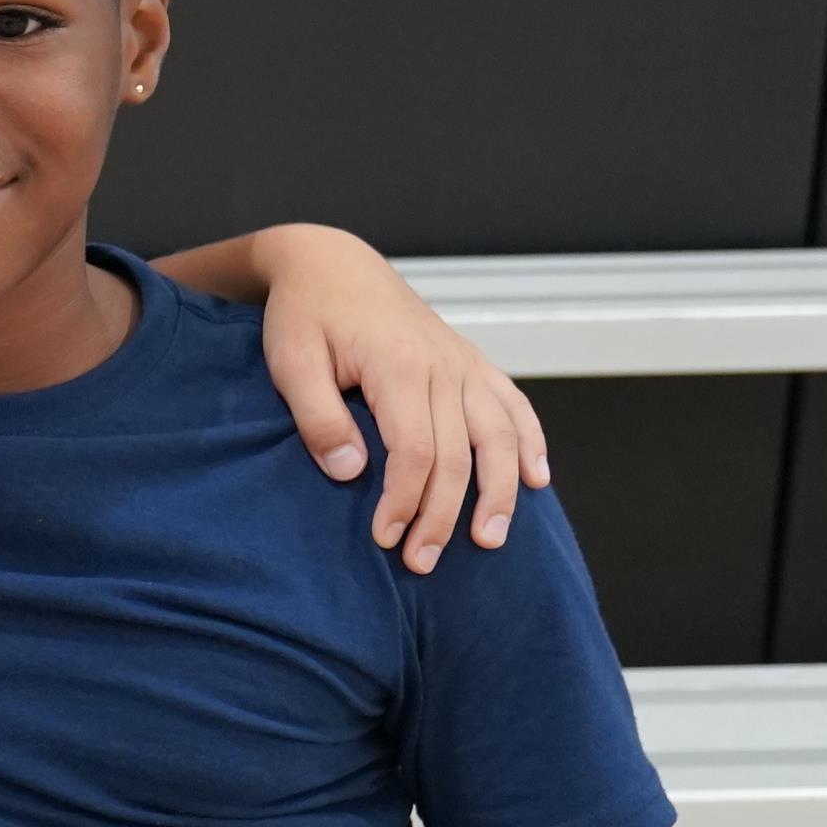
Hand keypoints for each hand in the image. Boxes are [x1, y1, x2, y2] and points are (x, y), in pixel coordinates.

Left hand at [251, 226, 548, 573]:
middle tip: (423, 562)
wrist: (333, 263)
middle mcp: (445, 366)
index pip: (415, 452)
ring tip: (491, 539)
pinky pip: (513, 404)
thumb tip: (352, 472)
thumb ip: (318, 418)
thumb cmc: (305, 314)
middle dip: (444, 515)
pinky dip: (529, 442)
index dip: (406, 501)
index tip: (386, 538)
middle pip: (460, 455)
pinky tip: (535, 479)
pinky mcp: (471, 361)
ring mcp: (464, 363)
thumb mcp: (291, 363)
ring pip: (499, 435)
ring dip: (500, 492)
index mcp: (400, 366)